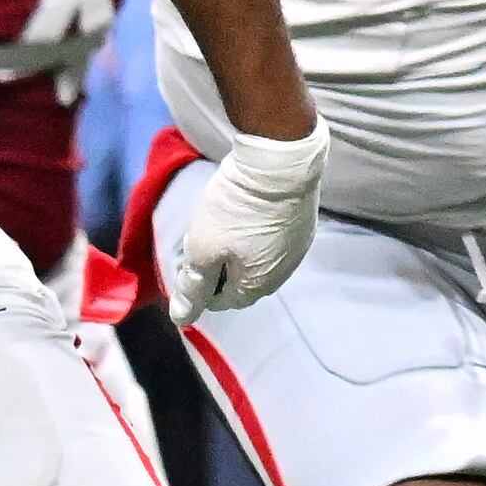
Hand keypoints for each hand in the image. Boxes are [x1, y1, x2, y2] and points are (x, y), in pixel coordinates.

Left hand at [167, 123, 325, 325]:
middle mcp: (282, 274)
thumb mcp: (203, 249)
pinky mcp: (303, 226)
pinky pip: (273, 241)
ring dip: (238, 251)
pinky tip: (246, 214)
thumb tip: (182, 320)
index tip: (188, 258)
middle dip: (219, 268)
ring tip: (223, 226)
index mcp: (257, 285)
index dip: (199, 284)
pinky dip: (255, 234)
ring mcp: (297, 249)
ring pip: (258, 260)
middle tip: (202, 241)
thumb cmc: (235, 210)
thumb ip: (193, 287)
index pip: (221, 301)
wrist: (279, 165)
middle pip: (241, 282)